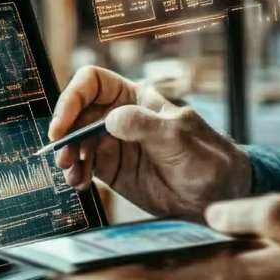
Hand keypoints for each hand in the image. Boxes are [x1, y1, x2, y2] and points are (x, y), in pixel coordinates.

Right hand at [49, 66, 250, 219]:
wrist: (217, 197)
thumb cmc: (207, 159)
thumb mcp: (179, 138)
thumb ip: (145, 126)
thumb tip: (111, 118)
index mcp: (136, 98)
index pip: (93, 83)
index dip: (73, 98)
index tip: (62, 125)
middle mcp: (120, 116)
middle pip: (78, 113)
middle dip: (66, 133)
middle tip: (63, 157)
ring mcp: (114, 143)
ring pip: (77, 141)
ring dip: (69, 157)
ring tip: (74, 177)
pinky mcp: (113, 169)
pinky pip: (84, 165)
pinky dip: (76, 173)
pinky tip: (80, 185)